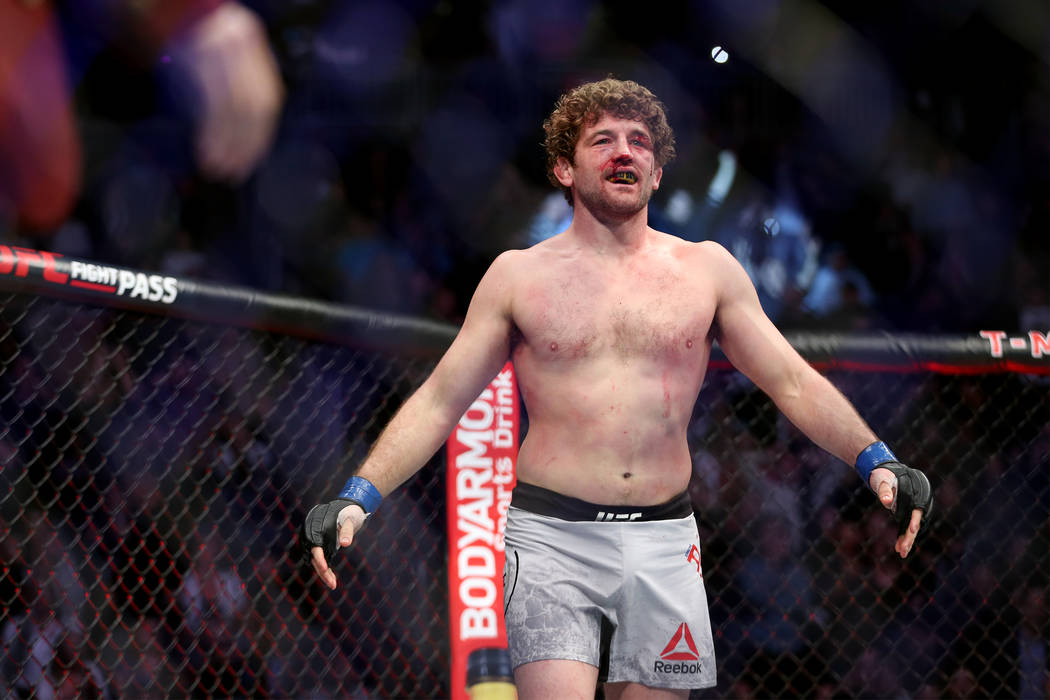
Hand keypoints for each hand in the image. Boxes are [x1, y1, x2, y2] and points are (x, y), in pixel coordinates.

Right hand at [173, 2, 283, 180]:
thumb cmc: (183, 25)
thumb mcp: (215, 47)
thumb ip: (229, 81)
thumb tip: (232, 132)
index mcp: (251, 42)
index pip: (267, 99)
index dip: (260, 134)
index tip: (250, 160)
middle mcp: (242, 44)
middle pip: (254, 107)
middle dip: (245, 144)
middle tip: (233, 171)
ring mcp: (220, 48)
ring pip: (233, 109)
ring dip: (225, 144)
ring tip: (216, 167)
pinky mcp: (198, 54)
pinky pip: (210, 102)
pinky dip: (210, 131)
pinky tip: (204, 150)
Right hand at [301, 500, 366, 589]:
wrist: (347, 507)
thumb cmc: (349, 512)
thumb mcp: (350, 520)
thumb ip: (347, 531)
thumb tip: (345, 544)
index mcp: (316, 528)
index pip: (315, 547)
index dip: (319, 559)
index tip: (324, 568)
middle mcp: (312, 536)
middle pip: (314, 557)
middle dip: (322, 571)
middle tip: (333, 584)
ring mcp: (316, 541)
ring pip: (316, 561)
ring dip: (323, 573)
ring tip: (333, 584)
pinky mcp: (321, 546)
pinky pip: (321, 559)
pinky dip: (326, 569)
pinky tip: (332, 579)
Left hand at [870, 464, 932, 558]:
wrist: (889, 473)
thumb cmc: (886, 475)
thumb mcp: (884, 480)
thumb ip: (885, 491)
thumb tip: (886, 501)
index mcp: (914, 496)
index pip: (916, 511)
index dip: (914, 521)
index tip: (912, 530)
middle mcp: (916, 505)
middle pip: (915, 523)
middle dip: (909, 537)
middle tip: (902, 550)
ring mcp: (911, 510)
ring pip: (911, 528)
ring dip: (907, 540)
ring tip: (901, 553)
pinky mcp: (906, 514)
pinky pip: (905, 527)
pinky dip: (902, 536)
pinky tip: (898, 547)